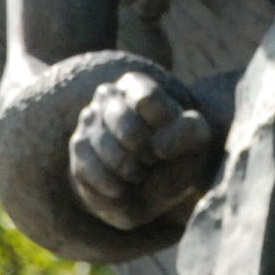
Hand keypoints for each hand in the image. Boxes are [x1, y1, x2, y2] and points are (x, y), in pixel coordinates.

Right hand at [68, 66, 218, 231]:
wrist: (151, 187)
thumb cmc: (176, 153)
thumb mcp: (196, 140)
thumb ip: (187, 132)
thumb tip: (158, 145)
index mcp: (137, 85)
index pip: (147, 99)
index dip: (162, 127)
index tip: (168, 140)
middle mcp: (107, 96)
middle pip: (124, 122)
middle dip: (144, 150)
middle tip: (152, 161)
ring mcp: (88, 121)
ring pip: (104, 146)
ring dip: (127, 169)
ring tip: (138, 175)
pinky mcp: (78, 150)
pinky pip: (87, 167)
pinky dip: (109, 184)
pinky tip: (121, 190)